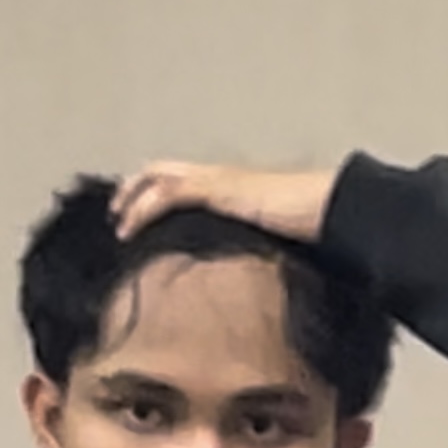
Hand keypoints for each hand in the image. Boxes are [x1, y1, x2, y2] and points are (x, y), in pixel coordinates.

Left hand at [109, 160, 339, 244]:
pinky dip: (144, 208)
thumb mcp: (269, 240)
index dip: (155, 193)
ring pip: (158, 177)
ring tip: (119, 225)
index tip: (138, 218)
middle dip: (134, 189)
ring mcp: (218, 179)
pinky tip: (132, 228)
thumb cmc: (309, 228)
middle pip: (162, 170)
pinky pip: (168, 193)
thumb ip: (248, 249)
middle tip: (118, 216)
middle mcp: (220, 176)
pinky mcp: (218, 188)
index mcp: (231, 186)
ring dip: (132, 199)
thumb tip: (241, 278)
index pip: (183, 180)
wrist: (329, 210)